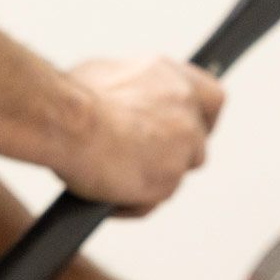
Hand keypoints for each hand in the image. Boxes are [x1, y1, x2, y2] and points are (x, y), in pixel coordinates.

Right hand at [59, 57, 224, 213]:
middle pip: (196, 146)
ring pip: (173, 177)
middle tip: (138, 163)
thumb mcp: (104, 76)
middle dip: (170, 159)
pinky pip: (151, 201)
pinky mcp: (169, 181)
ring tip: (110, 180)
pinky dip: (130, 203)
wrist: (68, 122)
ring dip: (148, 183)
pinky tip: (107, 197)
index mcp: (172, 79)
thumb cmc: (75, 99)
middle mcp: (186, 111)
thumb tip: (124, 102)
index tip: (187, 130)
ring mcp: (182, 148)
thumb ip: (131, 92)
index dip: (200, 119)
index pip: (211, 99)